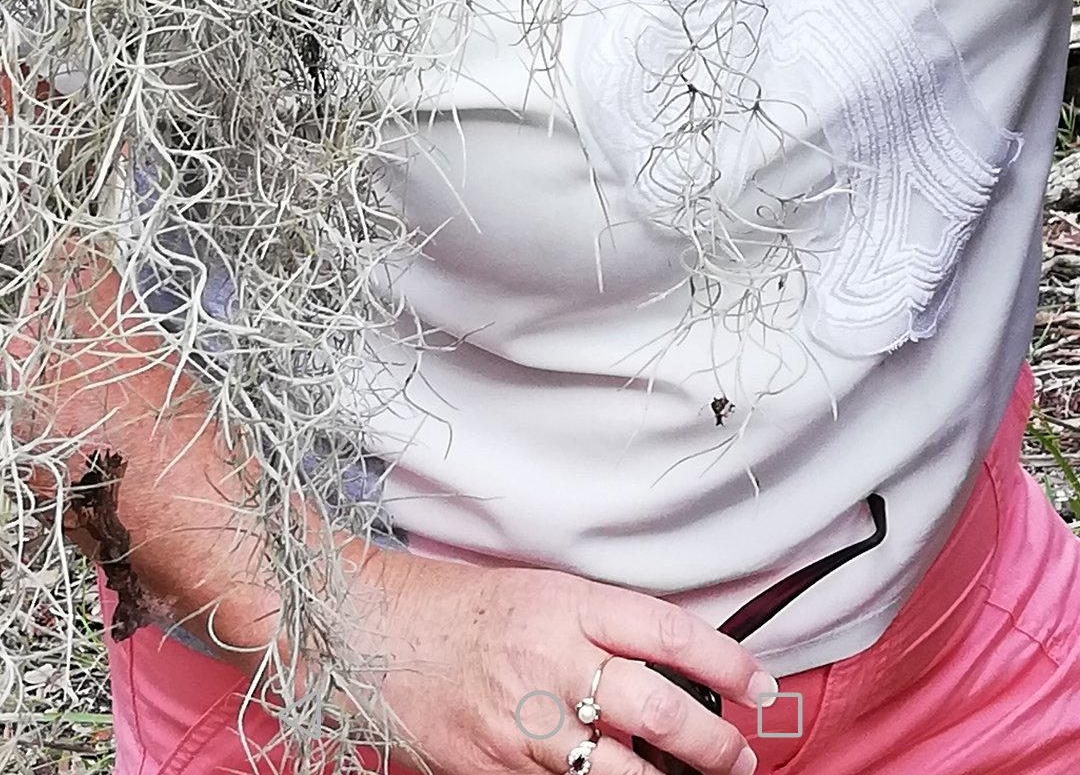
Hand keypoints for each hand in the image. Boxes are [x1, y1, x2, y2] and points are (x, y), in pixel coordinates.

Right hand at [346, 544, 775, 774]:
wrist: (369, 631)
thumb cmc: (453, 606)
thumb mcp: (536, 591)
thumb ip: (597, 626)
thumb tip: (668, 667)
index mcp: (566, 604)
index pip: (668, 631)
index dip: (727, 662)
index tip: (760, 684)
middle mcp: (552, 661)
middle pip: (658, 708)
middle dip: (713, 742)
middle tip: (738, 754)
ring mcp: (524, 722)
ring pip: (621, 772)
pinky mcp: (496, 768)